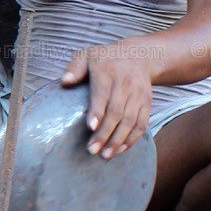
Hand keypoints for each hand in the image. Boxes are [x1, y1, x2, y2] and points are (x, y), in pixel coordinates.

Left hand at [59, 42, 152, 159]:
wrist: (139, 56)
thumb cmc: (105, 59)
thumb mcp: (87, 55)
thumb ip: (75, 68)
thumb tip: (65, 82)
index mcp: (107, 72)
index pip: (102, 93)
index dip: (97, 111)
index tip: (90, 127)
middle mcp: (125, 84)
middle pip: (116, 112)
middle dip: (105, 133)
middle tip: (92, 150)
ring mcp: (138, 95)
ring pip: (130, 120)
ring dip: (118, 140)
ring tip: (106, 155)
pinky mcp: (146, 103)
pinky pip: (142, 123)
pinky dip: (132, 138)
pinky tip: (121, 149)